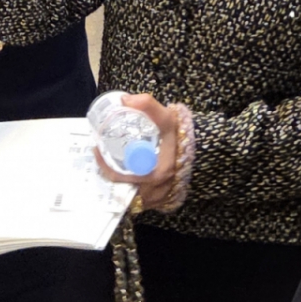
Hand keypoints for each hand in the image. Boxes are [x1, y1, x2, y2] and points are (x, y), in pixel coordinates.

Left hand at [95, 94, 180, 209]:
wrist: (203, 151)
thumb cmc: (183, 136)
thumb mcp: (167, 118)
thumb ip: (148, 105)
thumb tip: (124, 100)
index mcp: (155, 173)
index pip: (120, 175)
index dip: (105, 164)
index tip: (97, 148)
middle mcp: (155, 191)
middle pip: (121, 185)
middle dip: (109, 170)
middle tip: (102, 154)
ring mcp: (157, 198)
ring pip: (129, 192)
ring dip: (119, 180)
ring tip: (112, 162)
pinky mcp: (159, 201)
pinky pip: (138, 197)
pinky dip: (131, 186)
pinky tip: (129, 173)